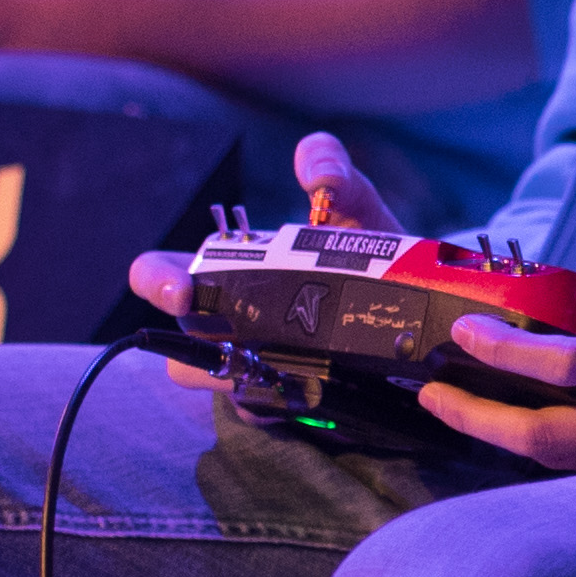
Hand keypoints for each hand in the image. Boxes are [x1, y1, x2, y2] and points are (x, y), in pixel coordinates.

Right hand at [126, 134, 399, 393]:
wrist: (419, 300)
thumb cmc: (368, 247)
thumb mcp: (354, 203)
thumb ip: (333, 169)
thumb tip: (315, 168)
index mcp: (225, 269)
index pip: (161, 274)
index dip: (157, 281)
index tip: (181, 289)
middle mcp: (228, 319)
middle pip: (176, 345)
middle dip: (187, 348)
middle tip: (225, 341)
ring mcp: (252, 361)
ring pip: (212, 381)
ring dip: (231, 377)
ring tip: (272, 364)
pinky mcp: (282, 396)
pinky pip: (258, 408)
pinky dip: (272, 401)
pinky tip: (304, 389)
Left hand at [415, 170, 575, 485]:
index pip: (561, 366)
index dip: (499, 352)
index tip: (462, 330)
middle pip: (536, 440)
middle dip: (472, 418)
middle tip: (430, 388)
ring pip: (552, 462)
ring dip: (497, 437)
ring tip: (457, 405)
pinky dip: (538, 445)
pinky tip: (517, 419)